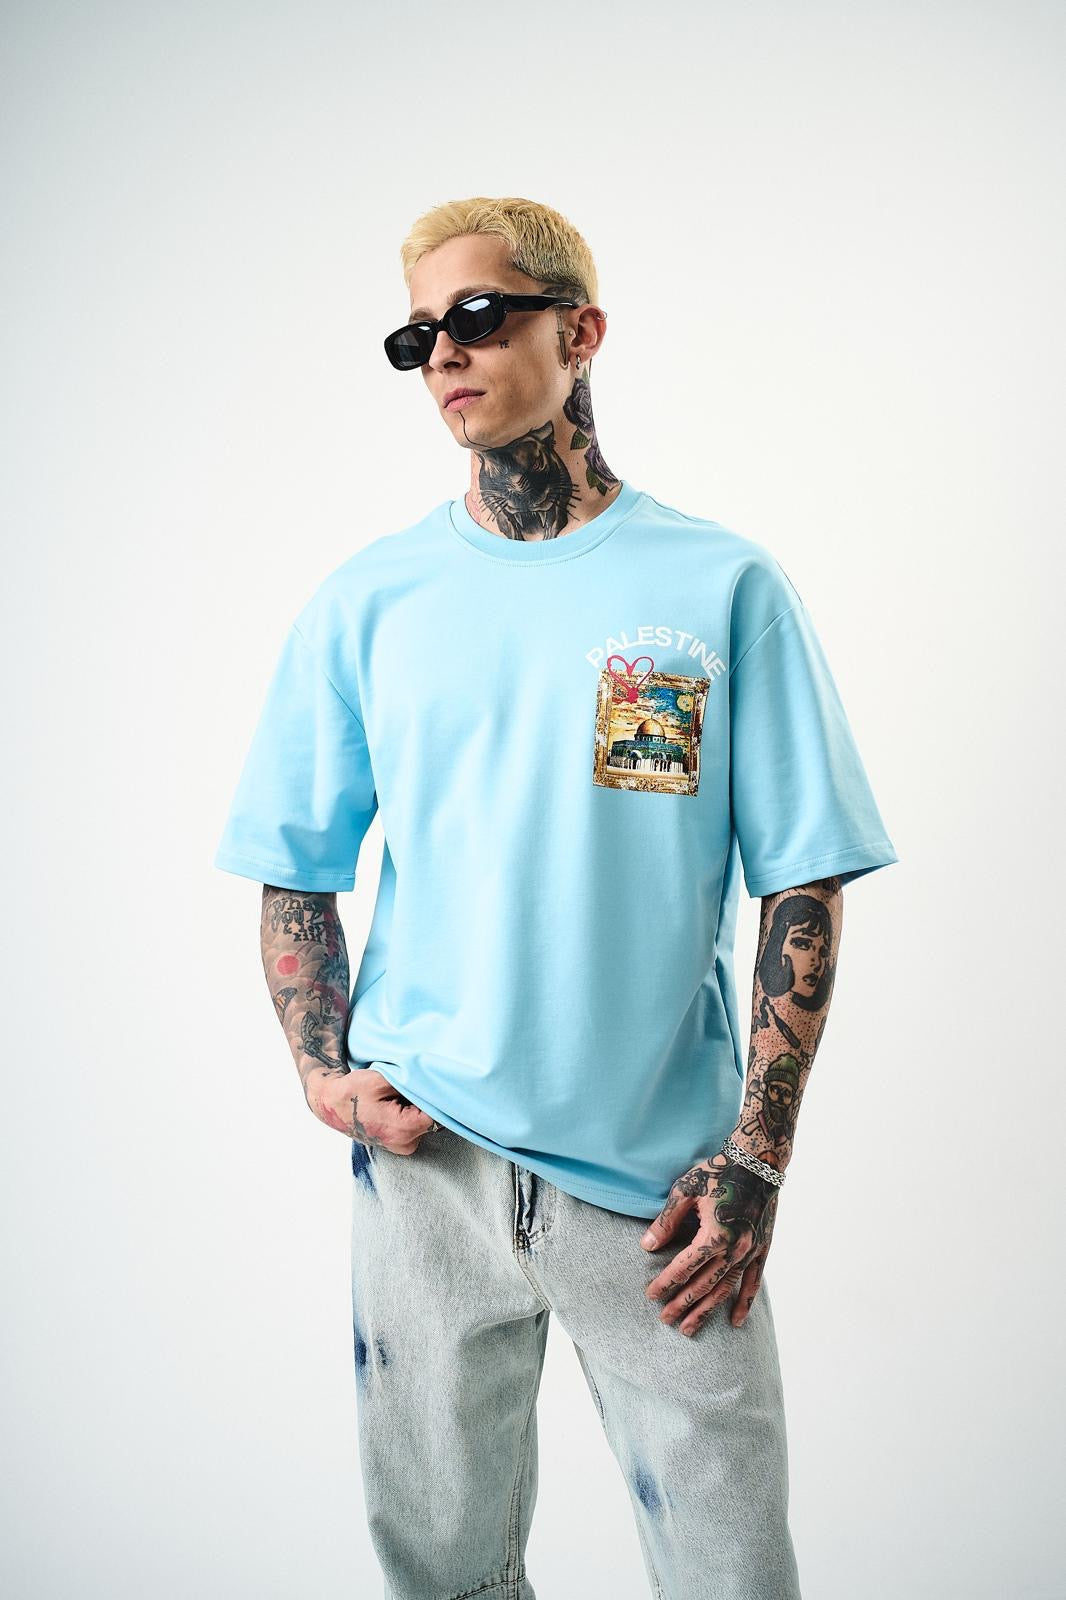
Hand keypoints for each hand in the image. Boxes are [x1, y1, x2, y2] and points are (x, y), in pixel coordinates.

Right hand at [305, 1065, 436, 1153]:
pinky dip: (409, 1115)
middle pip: (432, 1119)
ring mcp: (401, 1146)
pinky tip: (394, 1105)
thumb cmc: (353, 1092)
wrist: (330, 1105)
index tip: (423, 1083)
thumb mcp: (381, 1080)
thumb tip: (431, 1082)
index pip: (437, 1113)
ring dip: (416, 1108)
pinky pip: (414, 1127)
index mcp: (403, 1129)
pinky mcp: (398, 1144)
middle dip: (423, 1102)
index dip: (432, 1096)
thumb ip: (410, 1083)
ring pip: (423, 1123)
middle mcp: (405, 1144)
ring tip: (396, 1097)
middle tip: (404, 1088)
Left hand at [639, 1149, 779, 1335]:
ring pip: (725, 1290)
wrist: (758, 1162)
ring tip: (690, 1328)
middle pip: (703, 1285)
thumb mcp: (685, 1190)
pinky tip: (736, 1322)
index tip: (651, 1296)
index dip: (665, 1283)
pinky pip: (753, 1283)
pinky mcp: (762, 1249)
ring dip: (707, 1311)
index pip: (683, 1268)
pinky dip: (745, 1303)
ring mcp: (750, 1252)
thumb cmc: (718, 1172)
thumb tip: (647, 1246)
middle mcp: (734, 1249)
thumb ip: (666, 1221)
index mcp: (713, 1235)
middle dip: (682, 1304)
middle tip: (665, 1320)